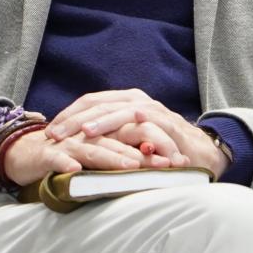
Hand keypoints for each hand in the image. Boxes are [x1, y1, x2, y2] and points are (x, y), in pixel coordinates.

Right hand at [0, 125, 165, 187]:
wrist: (27, 153)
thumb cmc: (69, 156)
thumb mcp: (101, 156)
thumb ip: (124, 157)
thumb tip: (158, 164)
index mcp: (107, 132)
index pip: (137, 135)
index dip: (158, 146)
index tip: (181, 161)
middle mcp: (91, 133)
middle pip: (121, 139)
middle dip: (145, 152)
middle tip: (166, 164)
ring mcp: (69, 141)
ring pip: (94, 147)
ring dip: (112, 156)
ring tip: (131, 166)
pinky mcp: (48, 153)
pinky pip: (57, 158)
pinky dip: (65, 163)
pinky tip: (75, 170)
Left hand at [45, 88, 227, 179]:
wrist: (203, 152)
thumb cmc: (163, 149)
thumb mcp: (132, 141)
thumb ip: (112, 138)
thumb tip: (76, 146)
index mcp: (126, 102)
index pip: (91, 102)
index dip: (68, 115)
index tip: (48, 131)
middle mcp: (137, 101)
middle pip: (97, 103)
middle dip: (72, 119)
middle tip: (51, 134)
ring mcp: (151, 109)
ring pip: (115, 108)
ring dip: (92, 121)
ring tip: (72, 132)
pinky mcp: (164, 121)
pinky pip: (137, 120)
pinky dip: (118, 126)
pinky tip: (102, 135)